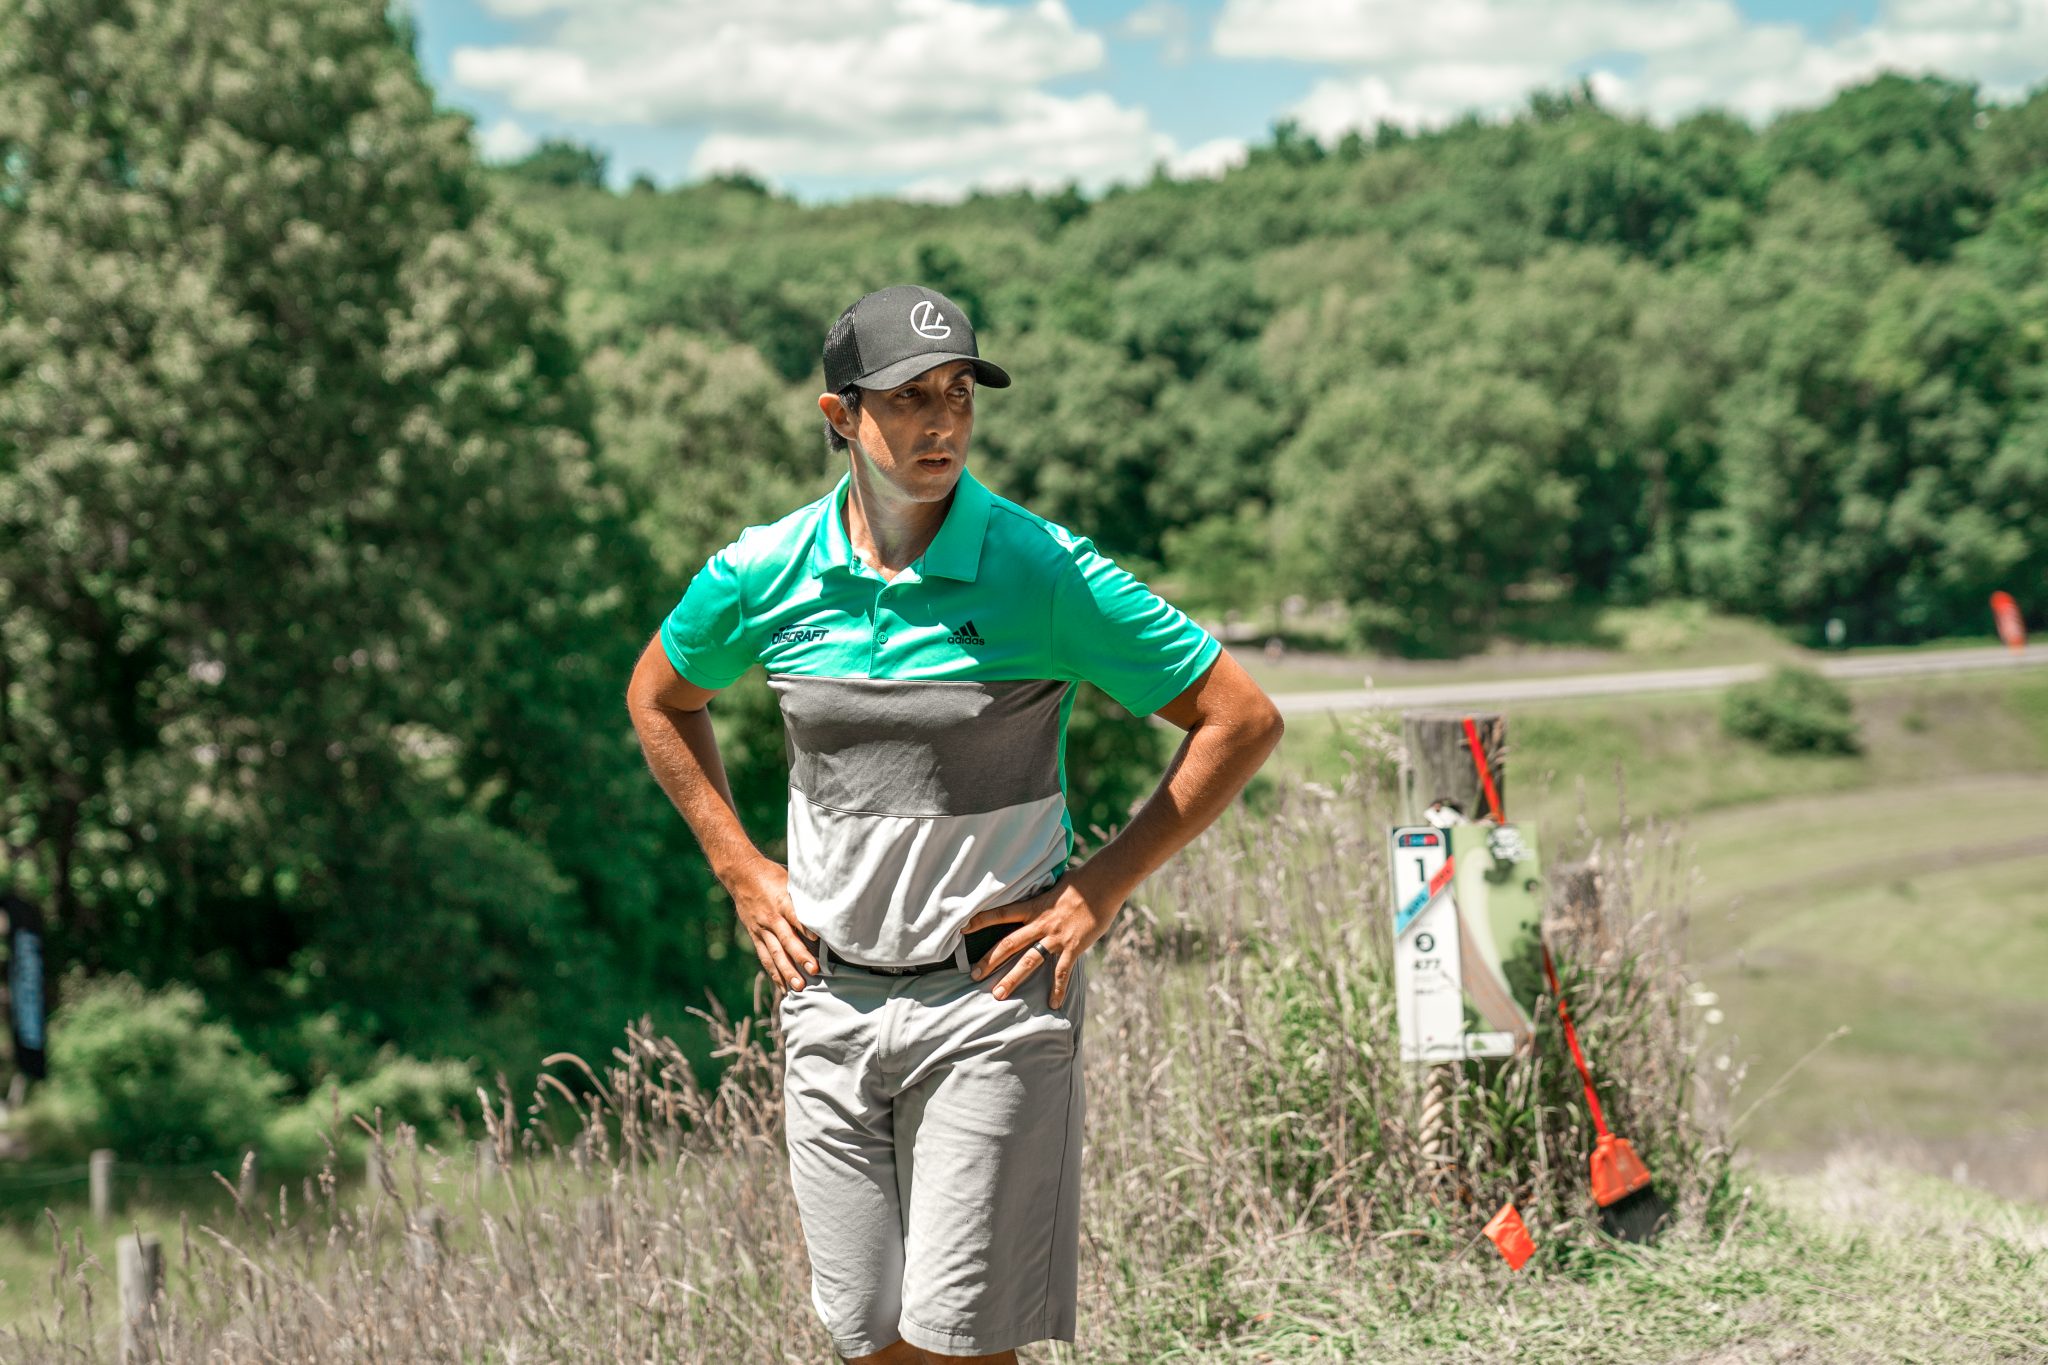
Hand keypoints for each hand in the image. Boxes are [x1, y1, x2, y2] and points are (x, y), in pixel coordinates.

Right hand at [730, 860, 817, 991]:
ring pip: (774, 953)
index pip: (795, 914)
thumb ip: (805, 895)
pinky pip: (765, 956)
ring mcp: (761, 928)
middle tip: (814, 970)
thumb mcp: (790, 879)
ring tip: (799, 987)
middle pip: (786, 939)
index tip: (817, 938)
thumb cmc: (772, 875)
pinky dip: (774, 973)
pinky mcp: (755, 935)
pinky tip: (783, 987)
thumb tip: (828, 904)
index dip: (805, 926)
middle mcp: (771, 917)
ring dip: (787, 971)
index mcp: (782, 900)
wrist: (741, 874)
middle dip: (800, 956)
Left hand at [964, 868, 1124, 1008]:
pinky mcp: (1072, 947)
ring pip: (1029, 961)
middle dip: (989, 961)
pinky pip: (1062, 972)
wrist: (1104, 883)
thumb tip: (1033, 887)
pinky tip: (1053, 1004)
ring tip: (998, 995)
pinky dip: (1058, 990)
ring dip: (1012, 979)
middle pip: (1008, 944)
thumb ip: (1040, 892)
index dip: (980, 920)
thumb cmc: (1080, 881)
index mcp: (1033, 906)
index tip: (962, 929)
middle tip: (974, 976)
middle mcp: (1040, 923)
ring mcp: (1055, 937)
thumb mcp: (1054, 883)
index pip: (1000, 914)